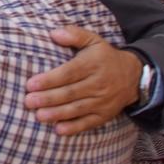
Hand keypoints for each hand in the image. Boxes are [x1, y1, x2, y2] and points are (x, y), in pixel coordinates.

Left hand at [24, 25, 140, 135]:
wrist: (134, 76)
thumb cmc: (105, 57)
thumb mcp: (94, 41)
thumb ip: (75, 35)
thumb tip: (54, 33)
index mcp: (93, 64)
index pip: (69, 73)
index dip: (49, 79)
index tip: (31, 84)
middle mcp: (98, 84)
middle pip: (70, 93)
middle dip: (48, 98)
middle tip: (29, 101)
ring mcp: (102, 101)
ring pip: (78, 109)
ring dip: (57, 114)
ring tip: (39, 116)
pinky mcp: (105, 115)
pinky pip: (89, 122)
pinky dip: (74, 127)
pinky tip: (59, 130)